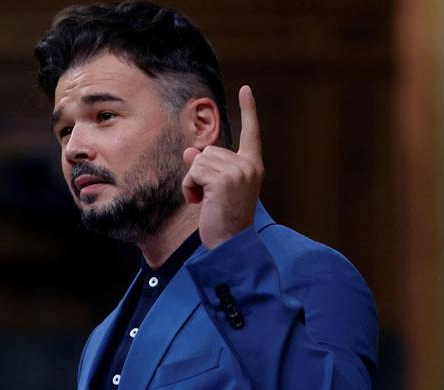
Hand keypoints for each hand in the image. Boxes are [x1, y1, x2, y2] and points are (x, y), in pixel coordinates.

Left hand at [182, 84, 263, 248]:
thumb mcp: (216, 189)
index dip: (249, 110)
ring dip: (194, 182)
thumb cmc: (224, 220)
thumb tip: (190, 151)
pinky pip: (193, 172)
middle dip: (201, 173)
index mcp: (253, 166)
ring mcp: (238, 171)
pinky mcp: (223, 179)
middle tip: (211, 198)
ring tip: (207, 202)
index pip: (251, 133)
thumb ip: (206, 168)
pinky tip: (201, 203)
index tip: (246, 89)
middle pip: (209, 151)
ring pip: (198, 161)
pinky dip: (190, 188)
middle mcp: (249, 166)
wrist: (230, 245)